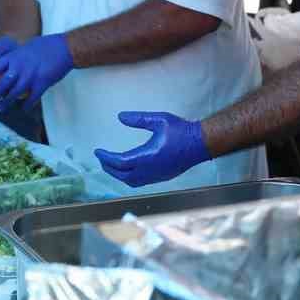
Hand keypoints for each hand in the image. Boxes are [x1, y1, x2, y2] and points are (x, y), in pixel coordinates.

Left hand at [0, 34, 71, 107]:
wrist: (63, 48)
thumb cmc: (45, 46)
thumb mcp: (25, 48)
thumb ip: (16, 58)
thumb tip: (8, 65)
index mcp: (14, 57)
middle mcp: (19, 68)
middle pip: (3, 84)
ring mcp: (30, 77)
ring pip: (14, 93)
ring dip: (7, 102)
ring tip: (2, 108)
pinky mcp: (41, 84)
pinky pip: (31, 98)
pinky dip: (27, 105)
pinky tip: (24, 109)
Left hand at [94, 111, 208, 187]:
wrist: (201, 144)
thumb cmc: (181, 131)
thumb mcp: (159, 120)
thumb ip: (138, 119)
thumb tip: (120, 116)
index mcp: (147, 157)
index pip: (119, 162)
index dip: (106, 158)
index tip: (97, 151)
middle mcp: (150, 170)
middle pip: (122, 175)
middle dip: (108, 167)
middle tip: (101, 158)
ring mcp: (156, 176)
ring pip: (131, 182)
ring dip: (118, 174)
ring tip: (110, 165)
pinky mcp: (162, 177)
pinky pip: (140, 182)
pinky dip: (129, 177)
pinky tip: (127, 169)